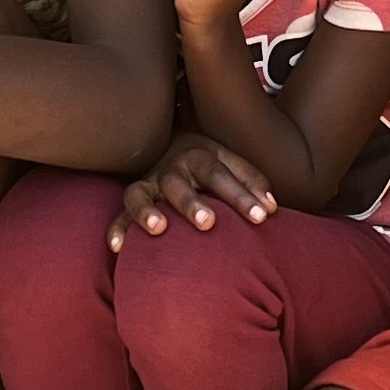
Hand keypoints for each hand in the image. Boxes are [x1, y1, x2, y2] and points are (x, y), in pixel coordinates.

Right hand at [113, 133, 278, 243]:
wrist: (171, 141)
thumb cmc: (209, 163)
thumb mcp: (232, 162)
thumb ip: (252, 182)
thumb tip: (272, 208)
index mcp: (199, 156)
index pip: (221, 175)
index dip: (242, 196)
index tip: (263, 217)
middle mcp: (170, 169)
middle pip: (178, 183)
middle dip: (192, 203)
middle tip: (208, 223)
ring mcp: (148, 185)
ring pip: (139, 194)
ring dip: (147, 210)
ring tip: (159, 229)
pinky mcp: (133, 201)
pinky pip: (118, 214)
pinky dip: (117, 229)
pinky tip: (118, 247)